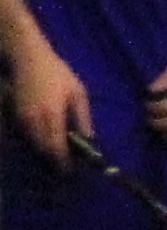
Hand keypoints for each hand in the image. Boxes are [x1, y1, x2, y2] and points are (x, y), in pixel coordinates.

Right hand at [8, 38, 84, 164]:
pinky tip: (47, 140)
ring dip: (45, 152)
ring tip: (59, 154)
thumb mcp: (78, 92)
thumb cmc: (57, 73)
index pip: (56, 147)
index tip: (71, 170)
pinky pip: (26, 136)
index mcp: (52, 116)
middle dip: (54, 160)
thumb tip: (89, 139)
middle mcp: (34, 121)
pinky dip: (36, 142)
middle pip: (43, 150)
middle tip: (66, 165)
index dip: (63, 162)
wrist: (28, 59)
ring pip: (33, 145)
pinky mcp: (15, 115)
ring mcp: (22, 119)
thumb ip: (83, 117)